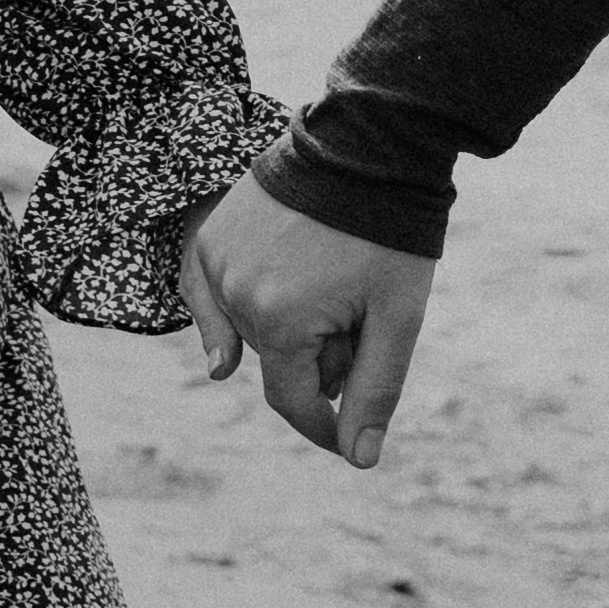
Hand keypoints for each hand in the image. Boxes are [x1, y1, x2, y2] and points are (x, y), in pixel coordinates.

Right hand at [184, 174, 434, 469]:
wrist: (369, 147)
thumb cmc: (390, 236)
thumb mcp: (396, 318)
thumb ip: (374, 390)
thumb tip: (358, 459)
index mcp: (281, 322)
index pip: (292, 402)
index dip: (320, 426)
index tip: (342, 435)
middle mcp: (236, 295)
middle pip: (277, 360)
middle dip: (319, 355)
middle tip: (360, 312)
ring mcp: (218, 261)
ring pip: (251, 327)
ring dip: (288, 324)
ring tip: (330, 283)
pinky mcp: (213, 234)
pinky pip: (215, 291)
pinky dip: (238, 304)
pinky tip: (246, 317)